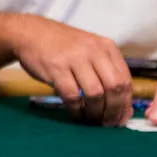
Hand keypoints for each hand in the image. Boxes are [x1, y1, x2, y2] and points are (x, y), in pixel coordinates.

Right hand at [12, 17, 132, 126]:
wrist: (30, 32)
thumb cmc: (62, 45)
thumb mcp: (89, 50)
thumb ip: (105, 71)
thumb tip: (122, 107)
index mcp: (106, 47)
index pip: (126, 80)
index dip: (125, 104)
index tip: (120, 119)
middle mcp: (94, 50)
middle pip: (115, 88)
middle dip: (114, 111)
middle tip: (108, 125)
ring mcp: (74, 58)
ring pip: (95, 94)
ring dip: (95, 113)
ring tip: (91, 121)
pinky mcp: (56, 68)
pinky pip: (72, 96)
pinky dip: (76, 110)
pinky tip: (76, 115)